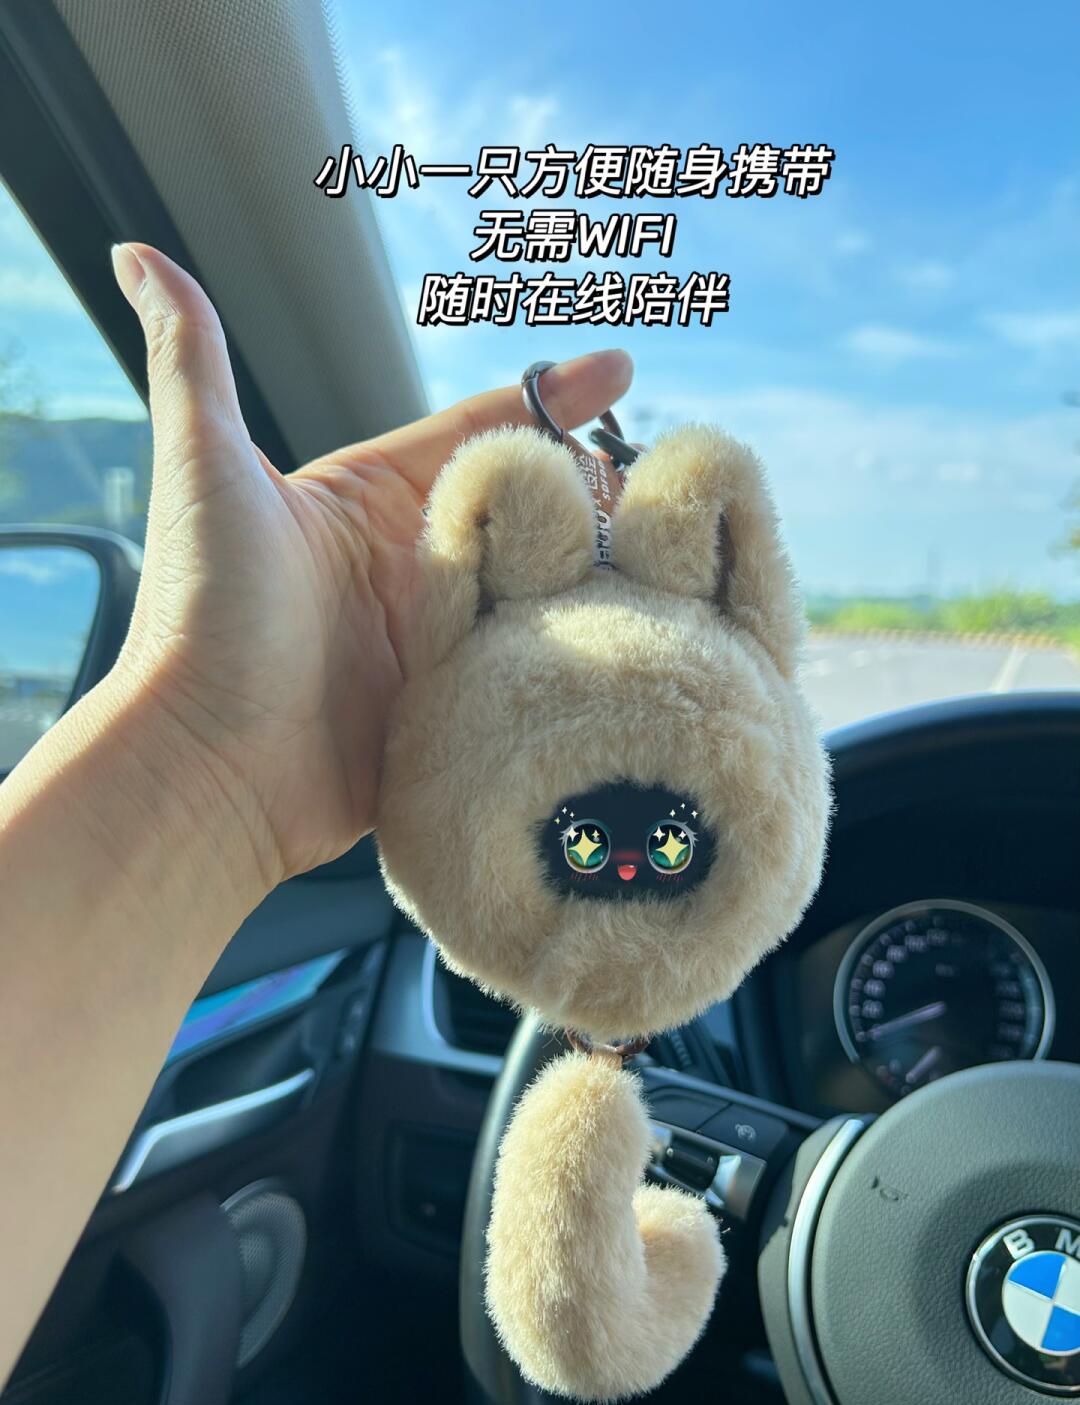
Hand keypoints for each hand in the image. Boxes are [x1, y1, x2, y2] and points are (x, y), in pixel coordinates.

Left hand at [109, 245, 631, 890]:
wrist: (206, 767)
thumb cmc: (200, 613)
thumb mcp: (204, 467)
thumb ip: (192, 357)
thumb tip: (137, 250)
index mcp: (367, 501)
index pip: (477, 432)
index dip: (550, 397)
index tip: (621, 367)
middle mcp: (407, 567)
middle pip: (525, 513)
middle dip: (594, 490)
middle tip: (672, 481)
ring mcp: (435, 642)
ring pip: (539, 593)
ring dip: (599, 574)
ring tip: (674, 556)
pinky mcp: (453, 710)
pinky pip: (528, 672)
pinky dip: (575, 654)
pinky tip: (636, 641)